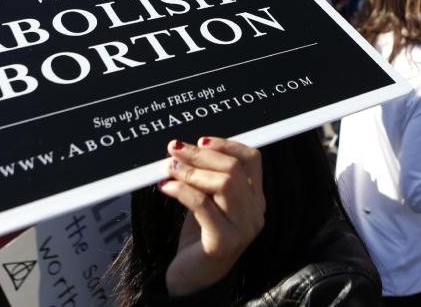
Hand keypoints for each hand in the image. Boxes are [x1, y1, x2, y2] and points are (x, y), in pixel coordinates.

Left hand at [160, 138, 264, 296]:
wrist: (192, 280)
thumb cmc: (199, 237)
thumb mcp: (209, 202)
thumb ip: (207, 179)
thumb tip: (186, 149)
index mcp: (256, 199)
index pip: (253, 159)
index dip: (227, 145)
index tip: (201, 140)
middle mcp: (255, 213)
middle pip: (234, 169)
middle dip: (201, 155)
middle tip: (175, 148)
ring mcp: (242, 229)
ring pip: (223, 184)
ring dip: (191, 171)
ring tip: (169, 167)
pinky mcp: (223, 242)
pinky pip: (202, 205)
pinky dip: (182, 191)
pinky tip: (165, 187)